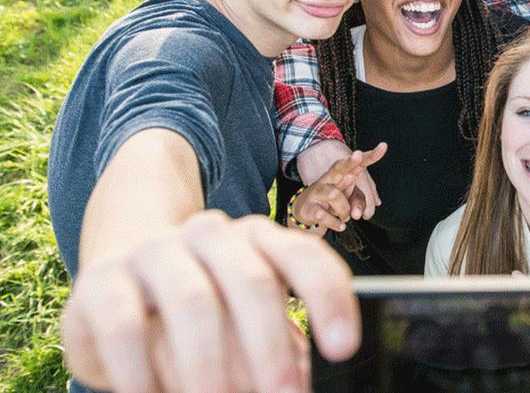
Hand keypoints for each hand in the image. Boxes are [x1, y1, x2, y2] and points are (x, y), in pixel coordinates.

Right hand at [62, 211, 359, 392]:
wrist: (120, 282)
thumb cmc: (206, 310)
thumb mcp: (248, 322)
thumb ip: (278, 345)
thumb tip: (297, 381)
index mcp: (259, 239)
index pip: (304, 257)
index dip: (328, 299)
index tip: (343, 348)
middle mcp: (211, 235)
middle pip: (252, 281)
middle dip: (271, 347)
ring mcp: (156, 252)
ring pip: (193, 301)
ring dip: (210, 364)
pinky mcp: (102, 281)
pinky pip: (124, 324)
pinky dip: (141, 370)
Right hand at [290, 143, 386, 233]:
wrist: (303, 212)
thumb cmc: (329, 202)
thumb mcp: (345, 199)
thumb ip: (359, 200)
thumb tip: (374, 205)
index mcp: (339, 176)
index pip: (356, 164)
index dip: (370, 156)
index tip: (384, 146)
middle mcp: (328, 180)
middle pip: (339, 167)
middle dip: (350, 161)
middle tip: (358, 155)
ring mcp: (317, 192)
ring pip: (335, 195)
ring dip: (344, 210)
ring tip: (344, 217)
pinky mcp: (309, 207)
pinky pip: (324, 214)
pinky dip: (335, 222)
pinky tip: (340, 226)